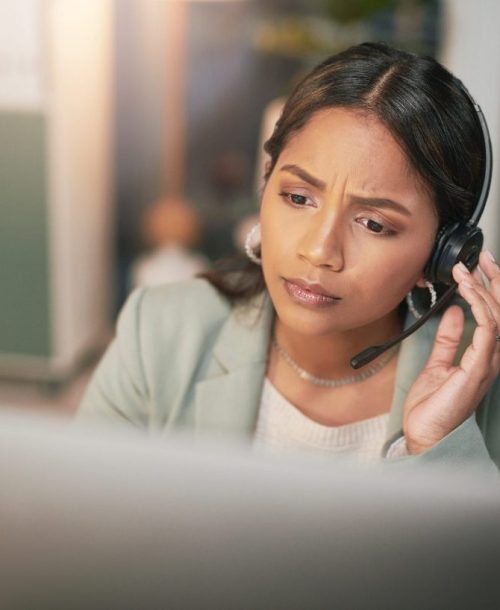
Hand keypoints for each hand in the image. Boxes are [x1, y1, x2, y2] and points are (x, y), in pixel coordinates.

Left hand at [403, 250, 499, 454]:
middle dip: (495, 281)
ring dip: (483, 290)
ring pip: (496, 317)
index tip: (478, 267)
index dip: (490, 289)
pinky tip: (468, 294)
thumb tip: (455, 313)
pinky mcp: (478, 369)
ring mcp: (487, 364)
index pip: (494, 315)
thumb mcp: (438, 364)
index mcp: (483, 355)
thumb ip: (448, 339)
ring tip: (467, 271)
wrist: (425, 434)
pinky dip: (479, 309)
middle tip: (484, 257)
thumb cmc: (432, 407)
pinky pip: (487, 332)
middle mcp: (490, 357)